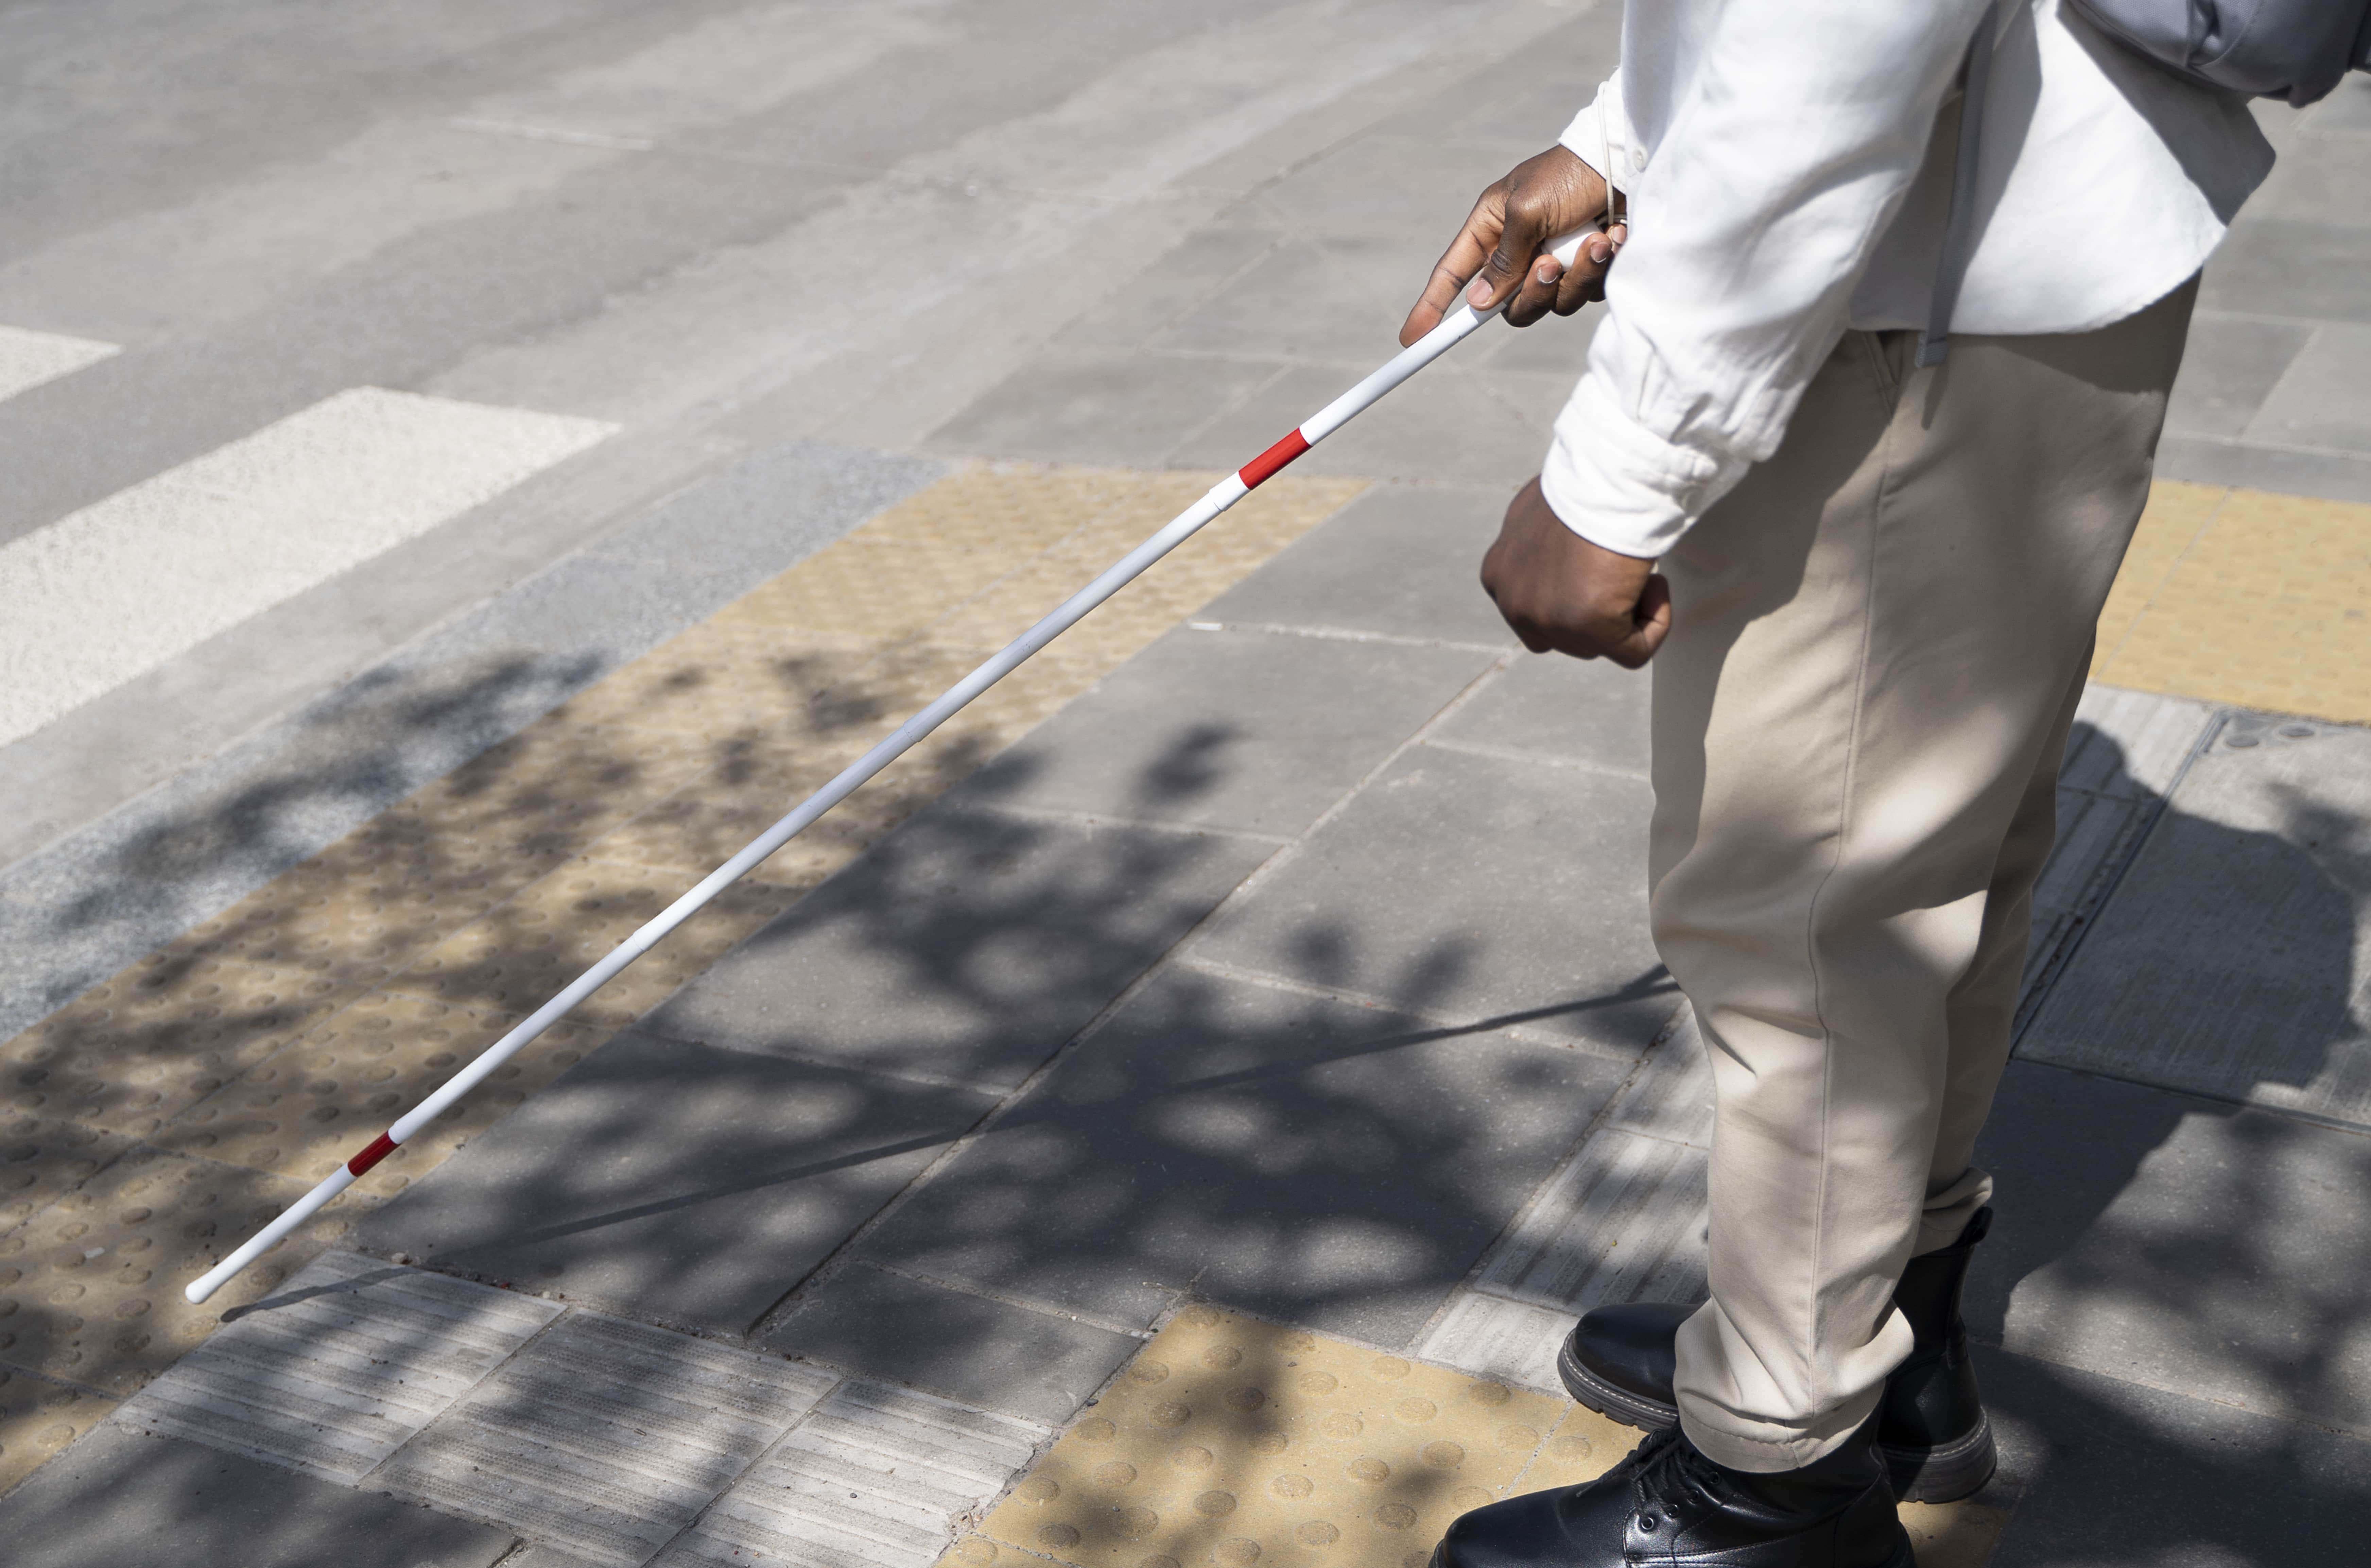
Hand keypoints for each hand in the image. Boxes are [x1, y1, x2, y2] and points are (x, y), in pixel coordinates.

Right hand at [1401, 146, 1626, 346]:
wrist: (1629, 162)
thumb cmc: (1571, 173)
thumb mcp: (1527, 209)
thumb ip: (1503, 259)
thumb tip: (1480, 303)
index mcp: (1492, 228)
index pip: (1453, 275)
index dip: (1431, 307)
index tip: (1412, 339)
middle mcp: (1520, 249)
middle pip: (1509, 306)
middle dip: (1532, 292)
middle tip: (1550, 264)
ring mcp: (1555, 262)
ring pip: (1553, 304)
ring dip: (1576, 276)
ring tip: (1597, 240)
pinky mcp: (1588, 269)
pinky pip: (1587, 293)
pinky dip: (1601, 269)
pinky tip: (1614, 237)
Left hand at [1481, 478, 1670, 665]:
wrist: (1607, 476)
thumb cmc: (1583, 483)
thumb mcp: (1540, 514)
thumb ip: (1540, 546)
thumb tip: (1562, 558)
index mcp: (1499, 577)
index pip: (1536, 612)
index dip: (1575, 594)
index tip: (1597, 562)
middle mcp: (1515, 604)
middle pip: (1566, 635)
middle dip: (1599, 609)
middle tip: (1619, 568)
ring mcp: (1548, 621)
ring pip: (1599, 645)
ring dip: (1627, 612)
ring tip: (1636, 568)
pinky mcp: (1589, 628)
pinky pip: (1633, 652)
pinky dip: (1655, 624)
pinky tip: (1655, 584)